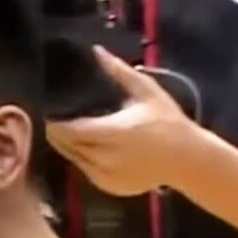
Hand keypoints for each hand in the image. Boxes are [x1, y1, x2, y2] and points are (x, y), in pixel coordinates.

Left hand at [45, 46, 206, 196]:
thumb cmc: (167, 122)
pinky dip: (82, 159)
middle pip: (68, 146)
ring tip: (66, 131)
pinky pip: (86, 171)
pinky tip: (86, 146)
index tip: (50, 112)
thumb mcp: (146, 92)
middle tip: (54, 119)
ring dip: (67, 146)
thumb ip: (119, 72)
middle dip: (57, 133)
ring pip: (74, 159)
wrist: (188, 159)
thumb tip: (97, 51)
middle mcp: (106, 157)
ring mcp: (106, 175)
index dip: (56, 123)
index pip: (71, 131)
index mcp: (114, 132)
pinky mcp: (109, 187)